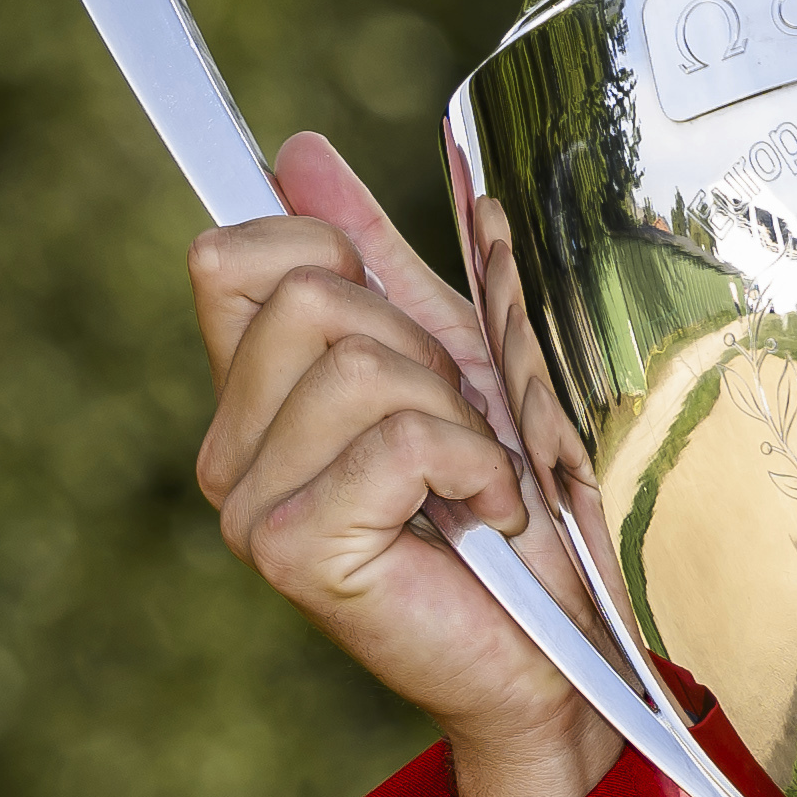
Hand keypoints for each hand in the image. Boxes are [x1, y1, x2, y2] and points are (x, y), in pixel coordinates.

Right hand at [188, 132, 613, 796]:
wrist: (566, 646)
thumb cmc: (521, 511)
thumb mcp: (459, 356)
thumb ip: (377, 260)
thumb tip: (297, 150)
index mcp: (253, 395)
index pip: (231, 257)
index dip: (332, 258)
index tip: (408, 329)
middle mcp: (230, 450)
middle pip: (309, 298)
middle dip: (422, 350)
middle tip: (463, 432)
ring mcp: (249, 505)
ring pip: (357, 365)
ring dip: (458, 416)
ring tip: (477, 480)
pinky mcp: (293, 551)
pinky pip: (395, 439)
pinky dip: (474, 467)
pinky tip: (485, 517)